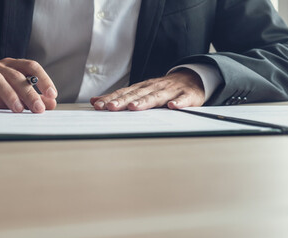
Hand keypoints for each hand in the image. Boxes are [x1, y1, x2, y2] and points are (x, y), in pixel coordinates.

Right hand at [0, 58, 57, 113]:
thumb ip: (31, 98)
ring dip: (8, 94)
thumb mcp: (12, 95)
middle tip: (38, 109)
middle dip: (28, 92)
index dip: (43, 78)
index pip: (30, 66)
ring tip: (17, 109)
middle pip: (14, 75)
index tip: (52, 94)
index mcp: (9, 66)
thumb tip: (51, 104)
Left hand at [90, 69, 204, 110]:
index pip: (124, 93)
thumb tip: (95, 101)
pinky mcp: (187, 95)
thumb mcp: (141, 90)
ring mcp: (171, 91)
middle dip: (123, 101)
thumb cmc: (163, 89)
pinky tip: (173, 106)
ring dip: (145, 102)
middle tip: (110, 107)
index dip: (111, 99)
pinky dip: (178, 103)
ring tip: (134, 107)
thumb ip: (120, 97)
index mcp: (143, 87)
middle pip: (137, 95)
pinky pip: (183, 99)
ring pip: (156, 96)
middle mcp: (154, 87)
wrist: (192, 79)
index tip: (98, 105)